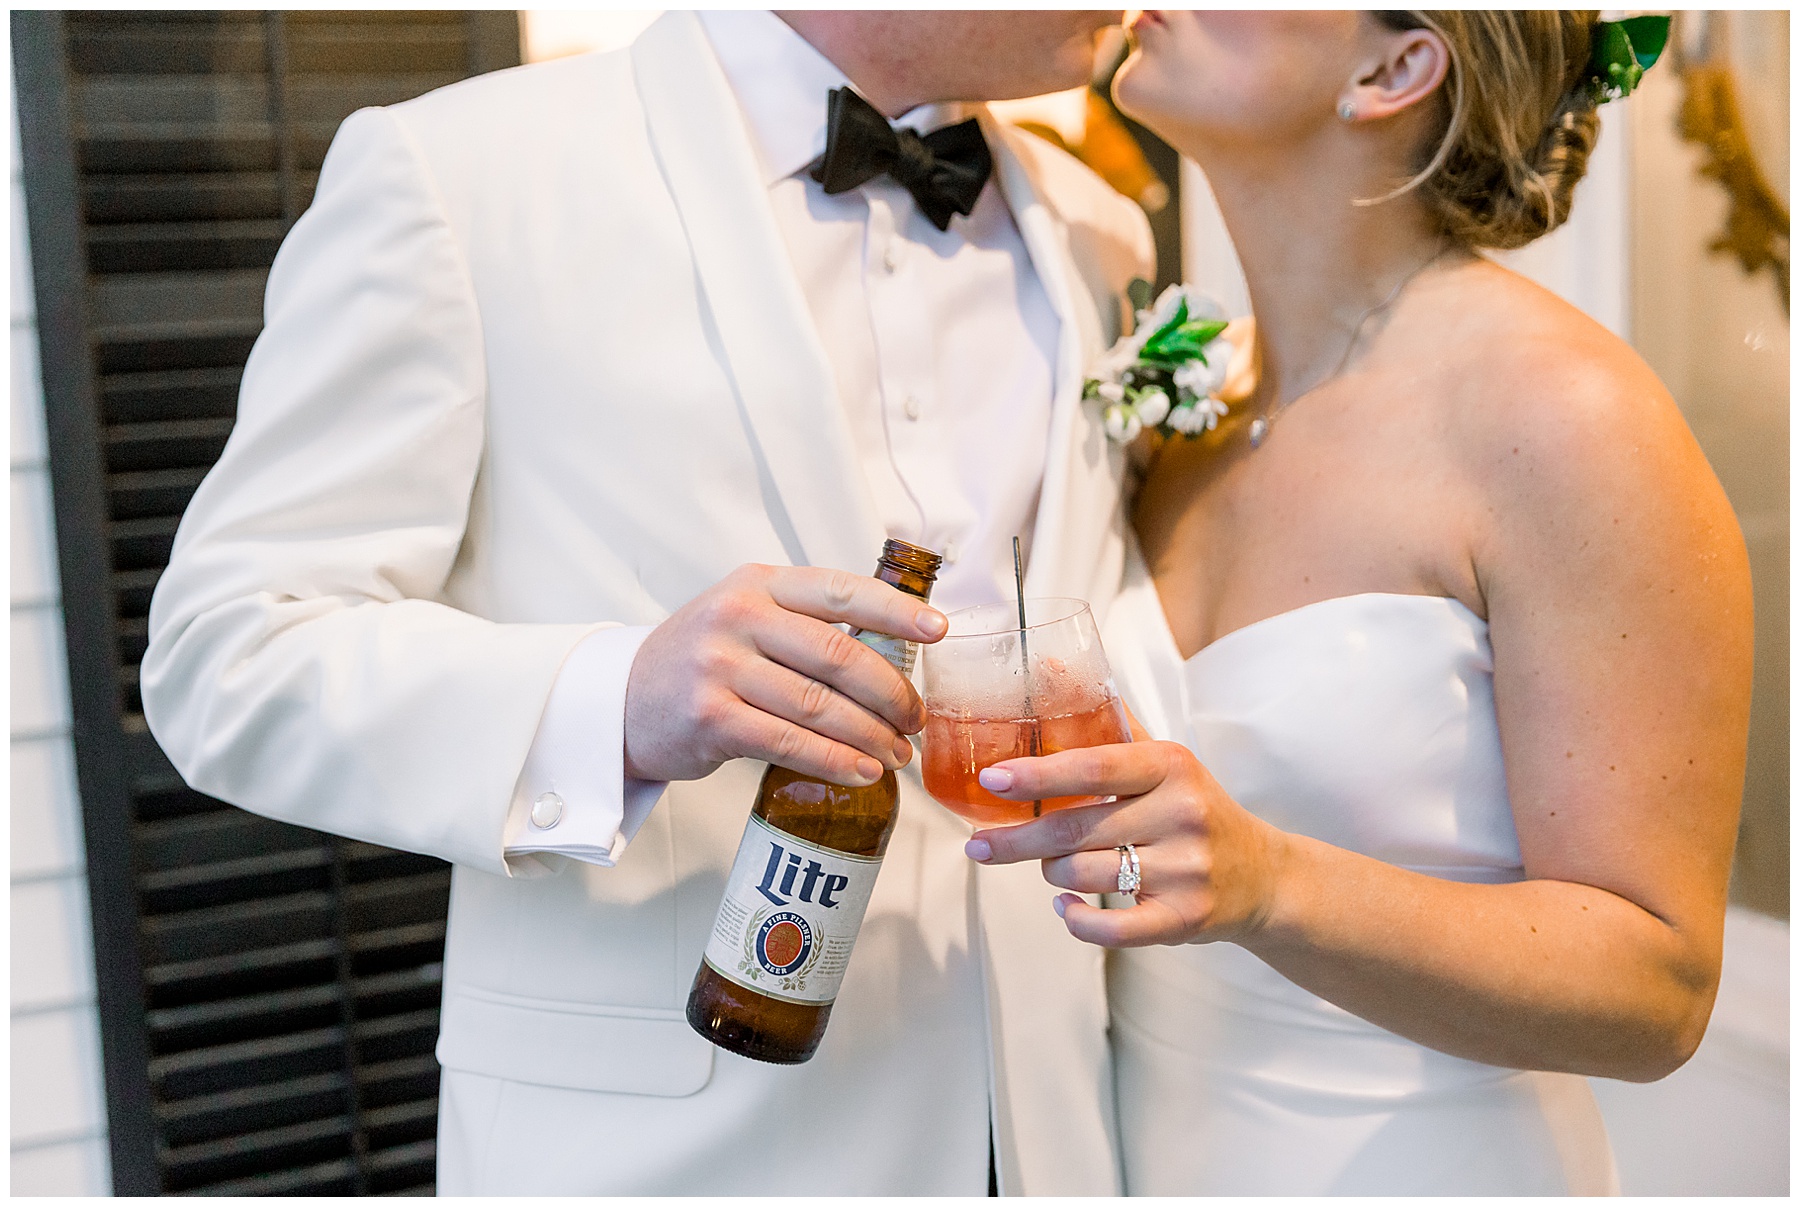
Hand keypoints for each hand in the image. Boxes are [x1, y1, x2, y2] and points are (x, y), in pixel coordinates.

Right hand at [623, 564, 946, 786]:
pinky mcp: (710, 719)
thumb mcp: (746, 618)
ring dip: (870, 736)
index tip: (938, 632)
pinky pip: (789, 743)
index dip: (896, 611)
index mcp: (758, 584)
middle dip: (891, 692)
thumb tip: (895, 650)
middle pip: (838, 655)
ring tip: (897, 753)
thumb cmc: (703, 660)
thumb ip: (806, 623)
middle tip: (914, 718)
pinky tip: (863, 771)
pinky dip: (835, 761)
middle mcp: (738, 618)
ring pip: (819, 705)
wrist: (623, 700)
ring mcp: (720, 668)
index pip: (840, 591)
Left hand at [963, 740, 1285, 946]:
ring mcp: (1186, 870)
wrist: (1263, 875)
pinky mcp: (1184, 919)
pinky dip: (1076, 920)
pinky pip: (1111, 929)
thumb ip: (1110, 723)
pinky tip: (1064, 906)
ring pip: (1084, 875)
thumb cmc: (1194, 809)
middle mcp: (1181, 815)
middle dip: (1016, 839)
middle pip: (1076, 829)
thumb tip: (1049, 669)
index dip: (1037, 775)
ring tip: (1054, 864)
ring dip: (1053, 873)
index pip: (1094, 767)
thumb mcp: (1165, 760)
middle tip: (979, 844)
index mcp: (1171, 767)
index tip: (992, 779)